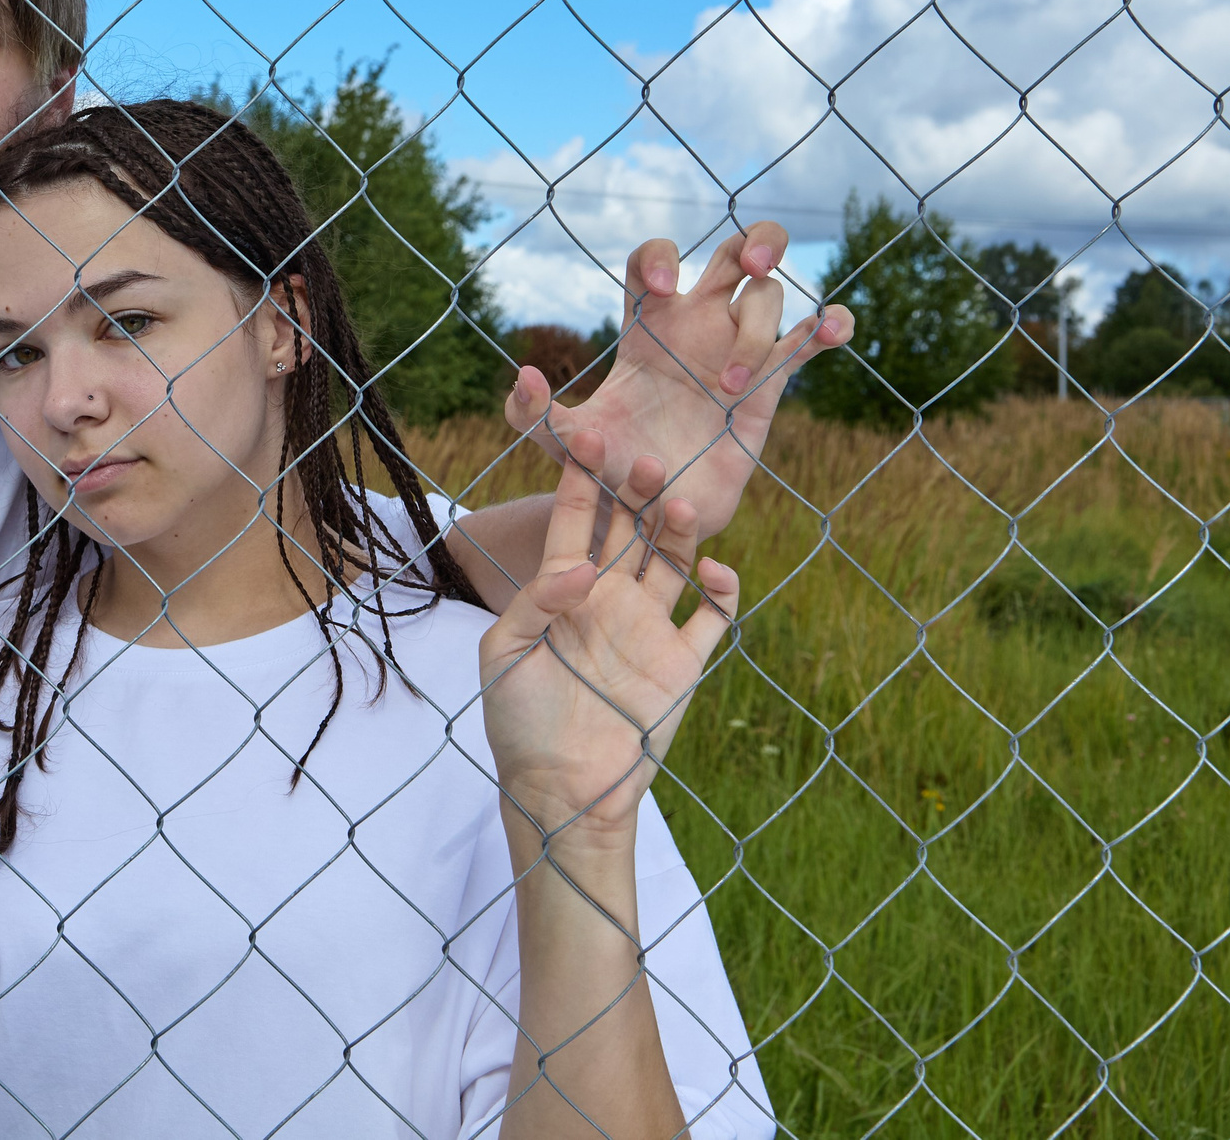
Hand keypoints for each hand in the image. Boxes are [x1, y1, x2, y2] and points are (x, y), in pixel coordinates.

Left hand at [479, 430, 737, 850]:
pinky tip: (713, 570)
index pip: (573, 523)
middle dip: (636, 493)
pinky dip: (724, 589)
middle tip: (646, 458)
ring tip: (680, 504)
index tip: (585, 438)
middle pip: (629, 531)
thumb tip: (583, 567)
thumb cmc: (519, 724)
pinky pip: (715, 617)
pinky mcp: (683, 662)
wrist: (561, 791)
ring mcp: (648, 628)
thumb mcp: (505, 655)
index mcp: (561, 592)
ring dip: (678, 530)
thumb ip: (537, 603)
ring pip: (672, 561)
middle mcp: (609, 600)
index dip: (579, 483)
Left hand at [505, 222, 852, 539]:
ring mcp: (738, 348)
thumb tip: (525, 375)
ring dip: (758, 332)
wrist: (654, 513)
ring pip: (771, 297)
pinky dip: (831, 323)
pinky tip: (829, 331)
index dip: (661, 255)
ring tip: (730, 390)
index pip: (654, 258)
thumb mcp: (561, 443)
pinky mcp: (774, 382)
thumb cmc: (607, 468)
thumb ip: (531, 414)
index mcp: (648, 324)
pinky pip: (811, 337)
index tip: (664, 287)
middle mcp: (697, 325)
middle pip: (734, 250)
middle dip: (753, 243)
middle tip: (750, 267)